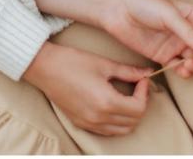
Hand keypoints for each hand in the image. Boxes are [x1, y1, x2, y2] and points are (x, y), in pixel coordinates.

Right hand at [23, 42, 152, 135]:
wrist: (44, 68)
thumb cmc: (73, 62)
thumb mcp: (104, 64)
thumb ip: (129, 71)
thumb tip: (147, 72)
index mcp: (106, 102)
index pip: (138, 108)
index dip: (145, 92)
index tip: (142, 79)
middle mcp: (98, 117)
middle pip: (133, 122)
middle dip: (140, 105)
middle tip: (138, 87)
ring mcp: (88, 123)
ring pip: (121, 130)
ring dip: (130, 116)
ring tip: (128, 96)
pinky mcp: (80, 123)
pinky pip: (106, 131)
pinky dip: (116, 122)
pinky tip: (114, 104)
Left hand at [101, 0, 192, 78]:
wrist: (117, 11)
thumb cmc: (144, 4)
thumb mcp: (169, 15)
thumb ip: (188, 32)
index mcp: (192, 15)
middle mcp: (186, 30)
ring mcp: (175, 43)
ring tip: (190, 67)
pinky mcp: (163, 55)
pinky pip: (178, 66)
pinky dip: (183, 71)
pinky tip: (182, 72)